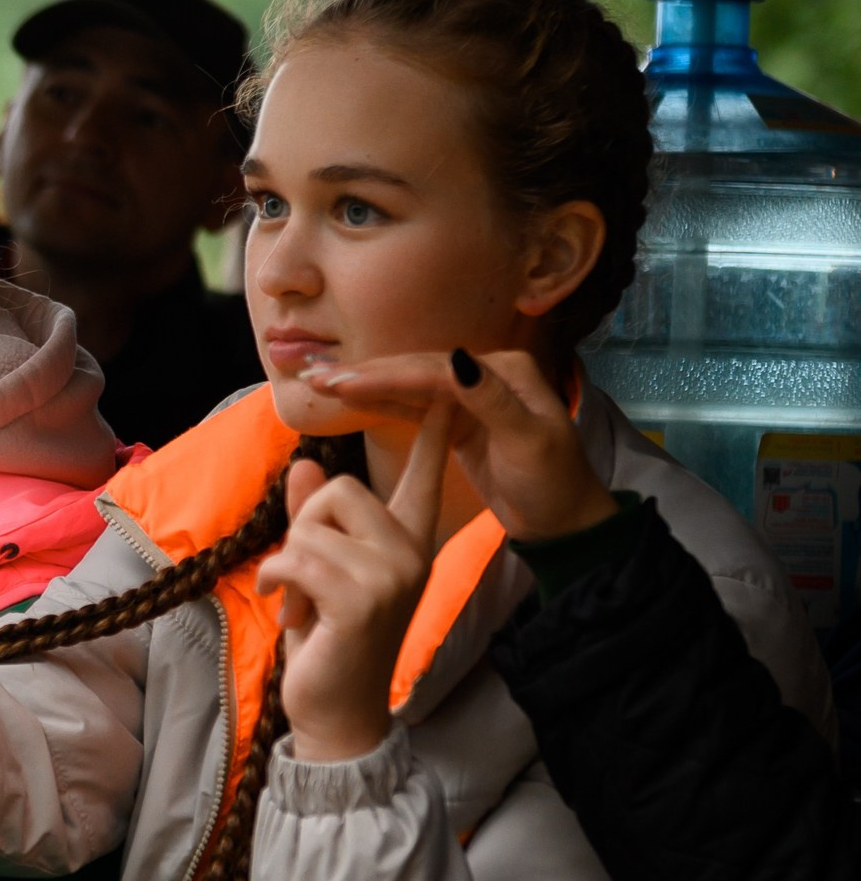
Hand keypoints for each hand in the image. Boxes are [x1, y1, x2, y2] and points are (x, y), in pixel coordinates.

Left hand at [252, 404, 452, 762]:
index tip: (446, 392)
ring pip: (312, 525)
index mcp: (410, 542)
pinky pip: (299, 557)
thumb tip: (307, 464)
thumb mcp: (320, 571)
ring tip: (305, 605)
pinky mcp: (364, 599)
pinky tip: (294, 616)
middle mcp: (413, 552)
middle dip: (305, 528)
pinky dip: (280, 583)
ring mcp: (394, 574)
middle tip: (307, 579)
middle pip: (340, 488)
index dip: (433, 434)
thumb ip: (316, 518)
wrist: (338, 711)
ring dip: (290, 565)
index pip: (424, 477)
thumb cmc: (330, 641)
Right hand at [301, 349, 619, 543]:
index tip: (344, 381)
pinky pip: (411, 406)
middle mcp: (485, 374)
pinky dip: (380, 401)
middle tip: (317, 376)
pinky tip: (349, 398)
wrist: (563, 521)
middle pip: (416, 370)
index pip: (436, 369)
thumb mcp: (528, 441)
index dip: (387, 375)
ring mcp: (469, 397)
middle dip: (366, 373)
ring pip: (408, 386)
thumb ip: (491, 399)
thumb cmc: (552, 483)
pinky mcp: (456, 422)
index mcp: (505, 371)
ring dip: (365, 384)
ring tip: (320, 382)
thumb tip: (456, 358)